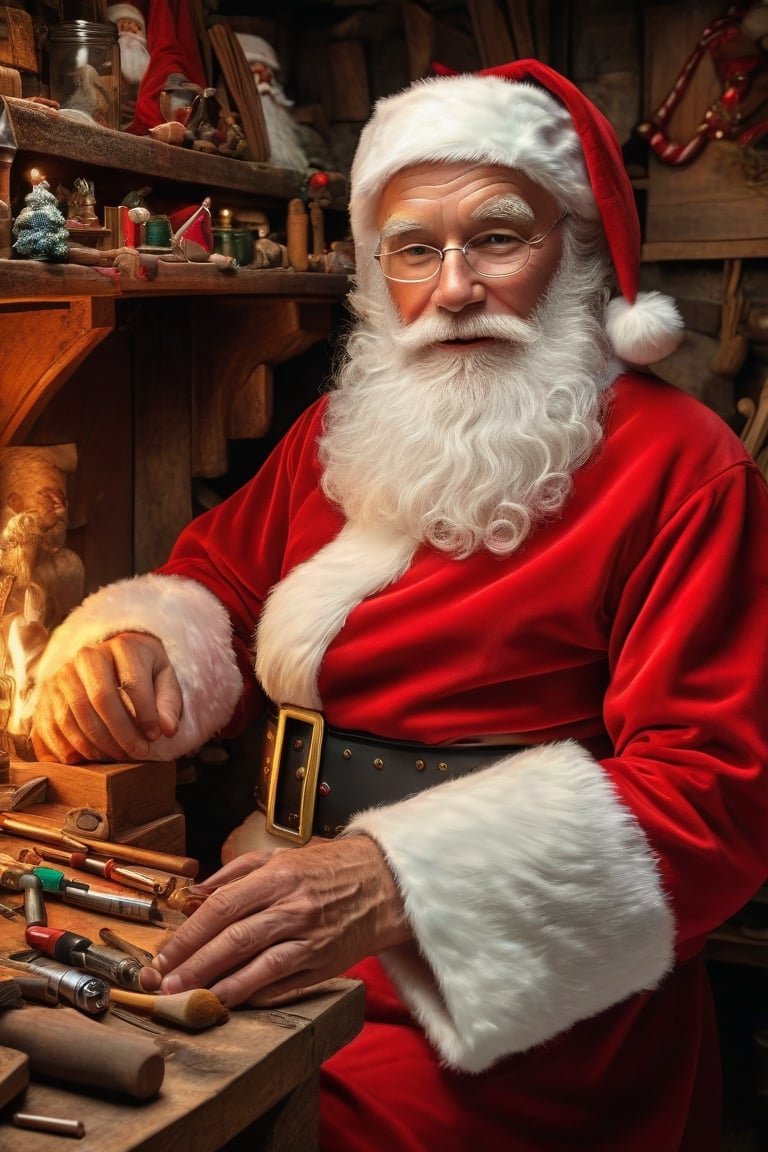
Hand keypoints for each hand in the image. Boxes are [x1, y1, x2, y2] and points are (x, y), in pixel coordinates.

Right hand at [31, 631, 181, 762]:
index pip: (132, 682)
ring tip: (118, 756)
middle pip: (100, 698)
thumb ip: (168, 703)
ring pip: (75, 714)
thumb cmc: (143, 671)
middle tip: (137, 752)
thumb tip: (168, 730)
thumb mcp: (164, 679)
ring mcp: (63, 674)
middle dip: (121, 732)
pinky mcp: (47, 694)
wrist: (112, 657)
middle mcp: (87, 656)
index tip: (155, 735)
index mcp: (121, 647)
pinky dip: (71, 747)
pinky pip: (53, 725)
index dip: (145, 714)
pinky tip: (91, 757)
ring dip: (97, 743)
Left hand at [147, 835, 410, 1006]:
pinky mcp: (324, 965)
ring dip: (217, 986)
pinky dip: (254, 996)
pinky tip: (229, 1003)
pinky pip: (283, 985)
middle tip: (162, 985)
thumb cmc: (331, 868)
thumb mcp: (282, 856)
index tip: (163, 955)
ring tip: (187, 999)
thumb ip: (236, 872)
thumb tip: (196, 893)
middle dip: (193, 966)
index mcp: (279, 877)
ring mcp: (310, 939)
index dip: (188, 934)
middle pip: (234, 940)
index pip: (223, 907)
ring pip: (257, 968)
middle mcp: (293, 908)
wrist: (385, 883)